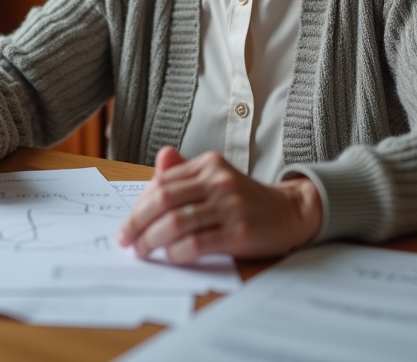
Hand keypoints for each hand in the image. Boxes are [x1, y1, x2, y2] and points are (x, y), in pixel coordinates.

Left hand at [117, 146, 322, 263]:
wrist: (290, 213)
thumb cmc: (246, 200)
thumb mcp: (217, 178)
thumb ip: (186, 172)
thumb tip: (162, 157)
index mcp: (208, 164)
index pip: (162, 182)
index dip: (139, 205)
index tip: (127, 225)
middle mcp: (218, 180)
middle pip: (163, 200)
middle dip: (137, 222)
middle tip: (126, 240)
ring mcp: (229, 205)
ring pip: (176, 222)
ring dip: (152, 240)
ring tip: (143, 251)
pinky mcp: (239, 230)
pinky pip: (197, 242)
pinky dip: (177, 252)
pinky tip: (169, 257)